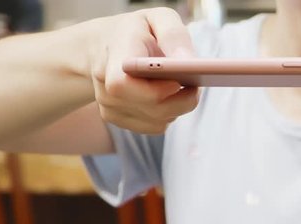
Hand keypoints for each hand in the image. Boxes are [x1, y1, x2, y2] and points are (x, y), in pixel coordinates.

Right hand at [90, 8, 197, 133]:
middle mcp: (106, 86)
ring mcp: (110, 107)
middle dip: (181, 100)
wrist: (104, 46)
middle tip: (195, 85)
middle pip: (152, 109)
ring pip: (157, 121)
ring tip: (180, 86)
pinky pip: (155, 127)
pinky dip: (168, 115)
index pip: (123, 85)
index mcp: (114, 57)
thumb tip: (188, 61)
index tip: (178, 82)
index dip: (154, 91)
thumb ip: (173, 35)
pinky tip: (168, 98)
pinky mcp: (118, 119)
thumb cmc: (137, 31)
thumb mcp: (157, 18)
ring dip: (177, 108)